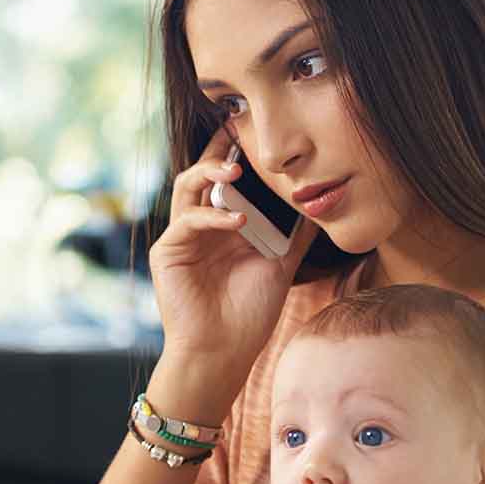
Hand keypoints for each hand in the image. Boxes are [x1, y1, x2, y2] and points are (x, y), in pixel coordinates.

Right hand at [148, 128, 317, 387]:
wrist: (223, 353)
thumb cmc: (249, 315)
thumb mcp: (280, 266)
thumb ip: (294, 235)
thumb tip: (318, 206)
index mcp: (222, 227)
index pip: (226, 180)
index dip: (235, 153)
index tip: (254, 130)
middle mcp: (199, 227)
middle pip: (202, 174)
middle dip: (219, 150)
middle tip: (239, 131)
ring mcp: (181, 238)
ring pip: (186, 187)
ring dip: (210, 173)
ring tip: (237, 169)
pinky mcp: (166, 252)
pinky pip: (187, 221)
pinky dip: (212, 215)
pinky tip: (239, 221)